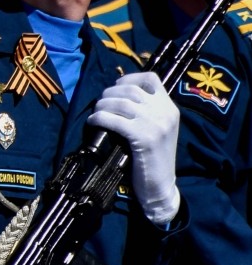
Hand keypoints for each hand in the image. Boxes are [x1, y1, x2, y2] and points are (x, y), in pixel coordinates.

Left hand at [87, 73, 179, 225]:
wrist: (160, 186)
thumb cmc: (152, 157)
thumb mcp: (156, 128)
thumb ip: (145, 111)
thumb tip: (116, 93)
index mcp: (170, 108)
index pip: (151, 79)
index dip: (128, 79)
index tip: (115, 88)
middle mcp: (166, 112)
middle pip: (130, 90)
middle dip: (109, 94)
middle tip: (100, 104)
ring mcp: (156, 124)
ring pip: (120, 103)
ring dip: (102, 106)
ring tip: (96, 114)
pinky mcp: (144, 138)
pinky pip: (114, 120)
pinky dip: (99, 118)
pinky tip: (93, 123)